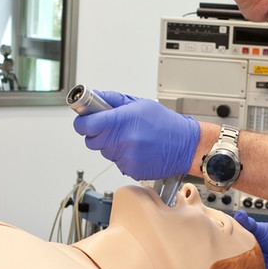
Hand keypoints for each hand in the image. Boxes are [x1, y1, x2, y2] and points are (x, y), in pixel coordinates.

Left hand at [73, 90, 200, 180]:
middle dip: (97, 134)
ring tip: (131, 138)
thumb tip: (93, 98)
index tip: (84, 120)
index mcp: (122, 120)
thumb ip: (112, 100)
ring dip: (112, 145)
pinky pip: (117, 163)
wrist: (185, 145)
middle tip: (112, 128)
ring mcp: (126, 157)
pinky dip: (123, 157)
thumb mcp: (139, 103)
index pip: (85, 125)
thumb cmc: (165, 123)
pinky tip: (137, 149)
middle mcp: (122, 140)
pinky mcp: (130, 170)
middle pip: (91, 140)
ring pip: (105, 152)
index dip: (82, 122)